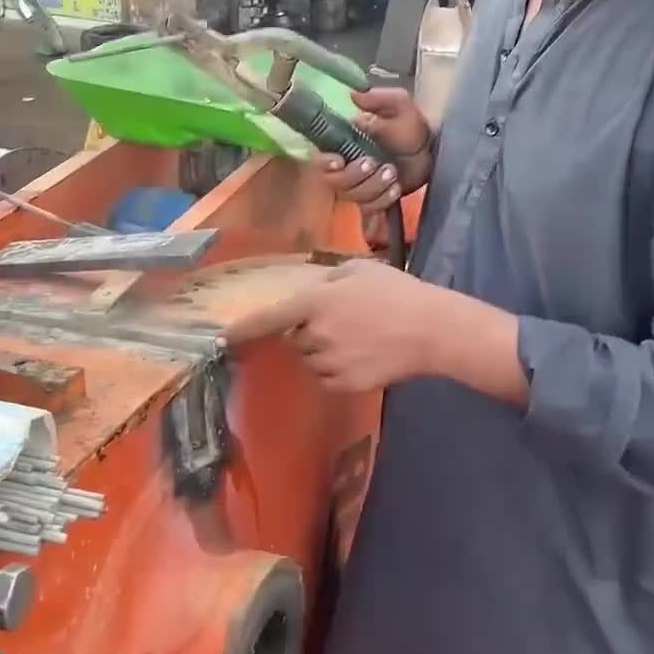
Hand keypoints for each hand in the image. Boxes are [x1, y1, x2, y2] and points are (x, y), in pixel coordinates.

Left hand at [222, 258, 434, 392]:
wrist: (432, 330)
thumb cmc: (398, 292)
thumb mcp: (360, 269)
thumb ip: (327, 278)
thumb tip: (310, 288)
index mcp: (315, 302)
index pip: (268, 318)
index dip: (243, 328)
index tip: (221, 337)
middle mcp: (315, 335)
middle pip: (293, 340)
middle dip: (305, 332)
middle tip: (337, 322)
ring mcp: (329, 363)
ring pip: (309, 361)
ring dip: (320, 352)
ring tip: (356, 339)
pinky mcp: (345, 385)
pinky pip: (326, 379)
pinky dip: (335, 370)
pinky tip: (362, 356)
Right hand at [315, 88, 432, 212]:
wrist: (431, 151)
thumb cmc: (409, 127)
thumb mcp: (399, 105)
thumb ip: (379, 99)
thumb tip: (354, 96)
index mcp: (343, 143)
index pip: (319, 158)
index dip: (322, 163)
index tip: (338, 161)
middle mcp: (346, 167)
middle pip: (335, 182)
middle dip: (353, 175)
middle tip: (373, 162)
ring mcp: (360, 186)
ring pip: (354, 196)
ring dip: (372, 186)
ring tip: (391, 172)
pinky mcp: (374, 200)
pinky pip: (371, 208)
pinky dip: (383, 199)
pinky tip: (395, 188)